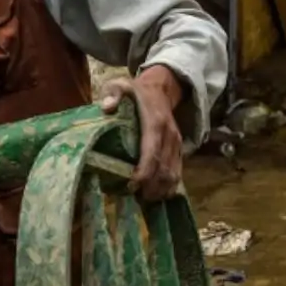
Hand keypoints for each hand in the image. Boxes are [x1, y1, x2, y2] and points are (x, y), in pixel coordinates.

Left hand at [99, 66, 184, 202]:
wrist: (161, 89)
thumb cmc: (135, 92)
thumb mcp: (120, 85)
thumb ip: (113, 93)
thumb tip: (106, 107)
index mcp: (155, 123)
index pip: (152, 153)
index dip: (144, 172)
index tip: (131, 185)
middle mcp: (169, 136)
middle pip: (164, 168)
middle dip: (151, 187)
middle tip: (136, 198)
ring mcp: (176, 143)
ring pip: (173, 173)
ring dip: (161, 190)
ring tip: (145, 200)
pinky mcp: (179, 149)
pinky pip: (178, 171)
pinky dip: (169, 186)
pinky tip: (157, 195)